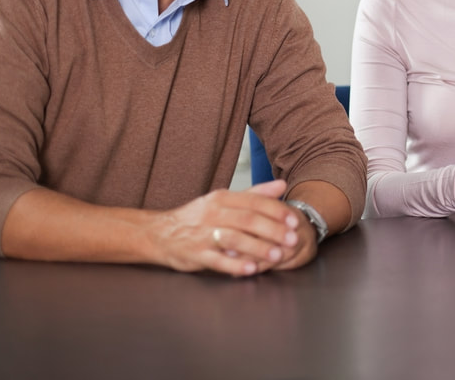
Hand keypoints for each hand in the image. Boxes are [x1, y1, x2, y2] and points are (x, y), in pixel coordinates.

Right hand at [148, 179, 304, 276]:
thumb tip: (282, 185)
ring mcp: (202, 234)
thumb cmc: (199, 217)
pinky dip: (235, 266)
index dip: (276, 211)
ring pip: (234, 239)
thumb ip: (255, 194)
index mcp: (222, 198)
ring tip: (277, 256)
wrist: (160, 233)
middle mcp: (212, 213)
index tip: (294, 221)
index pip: (254, 202)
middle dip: (273, 230)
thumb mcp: (224, 201)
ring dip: (258, 248)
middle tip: (292, 240)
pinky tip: (252, 270)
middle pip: (247, 220)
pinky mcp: (195, 254)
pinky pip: (217, 260)